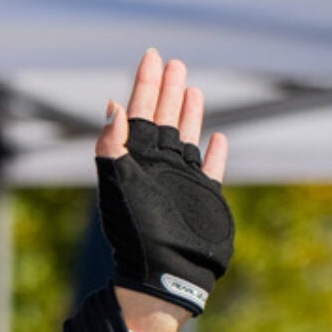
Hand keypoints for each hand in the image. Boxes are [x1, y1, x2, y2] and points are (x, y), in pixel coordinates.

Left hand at [96, 49, 231, 331]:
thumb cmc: (137, 233)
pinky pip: (210, 169)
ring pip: (185, 138)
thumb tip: (111, 107)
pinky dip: (214, 153)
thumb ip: (112, 147)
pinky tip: (219, 137)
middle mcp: (157, 168)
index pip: (138, 113)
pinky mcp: (201, 198)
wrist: (162, 274)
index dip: (143, 85)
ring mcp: (179, 182)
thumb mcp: (119, 185)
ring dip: (188, 113)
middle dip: (165, 91)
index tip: (151, 56)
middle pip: (161, 120)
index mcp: (135, 161)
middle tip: (173, 63)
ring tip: (190, 88)